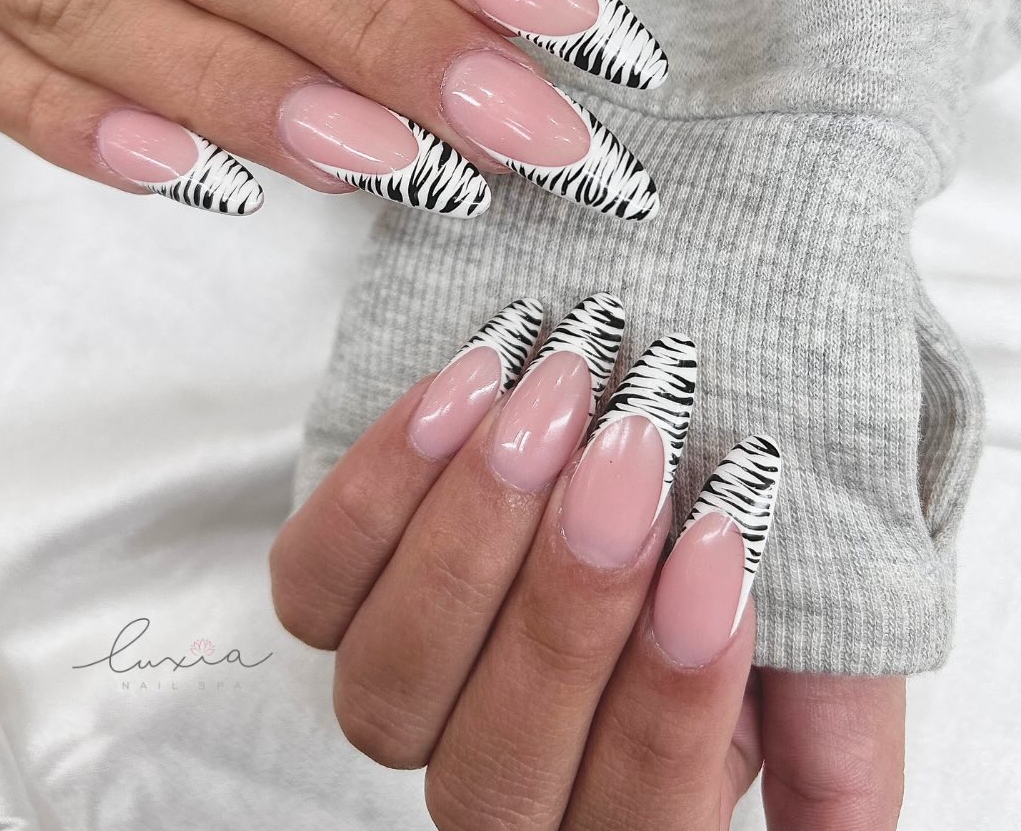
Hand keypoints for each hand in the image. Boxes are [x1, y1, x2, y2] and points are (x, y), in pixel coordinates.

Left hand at [271, 294, 904, 828]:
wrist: (651, 361)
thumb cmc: (732, 488)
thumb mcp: (825, 604)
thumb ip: (834, 723)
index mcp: (632, 788)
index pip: (635, 818)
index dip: (670, 704)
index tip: (716, 545)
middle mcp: (507, 761)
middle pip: (495, 773)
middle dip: (566, 609)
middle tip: (629, 454)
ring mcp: (410, 678)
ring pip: (388, 691)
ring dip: (472, 539)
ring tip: (549, 404)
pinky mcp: (335, 590)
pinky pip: (313, 586)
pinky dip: (382, 490)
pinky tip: (466, 390)